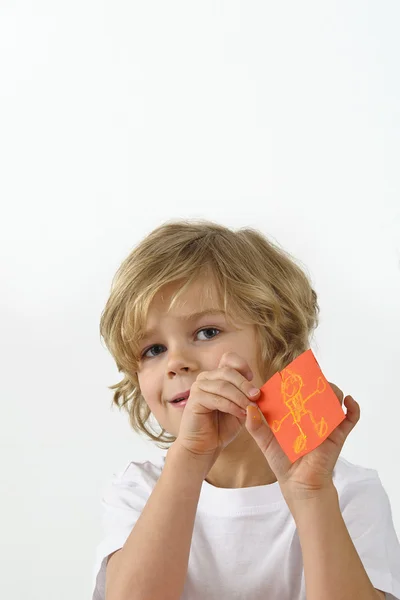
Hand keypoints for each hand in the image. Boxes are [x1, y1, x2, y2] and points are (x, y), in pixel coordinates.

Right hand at [174, 352, 257, 466]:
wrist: (205, 445)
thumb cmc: (222, 426)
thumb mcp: (240, 407)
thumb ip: (247, 396)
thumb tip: (259, 390)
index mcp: (217, 375)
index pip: (229, 358)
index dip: (242, 365)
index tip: (253, 379)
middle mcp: (206, 377)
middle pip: (228, 371)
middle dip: (245, 384)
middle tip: (256, 396)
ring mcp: (198, 387)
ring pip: (224, 386)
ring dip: (240, 398)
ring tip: (250, 409)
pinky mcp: (194, 400)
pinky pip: (217, 399)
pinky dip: (231, 406)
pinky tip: (240, 414)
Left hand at [245, 383, 359, 500]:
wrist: (299, 484)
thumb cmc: (283, 461)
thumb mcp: (265, 441)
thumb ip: (255, 426)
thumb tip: (249, 407)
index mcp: (295, 412)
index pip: (297, 391)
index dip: (295, 380)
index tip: (289, 372)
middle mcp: (312, 414)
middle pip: (317, 390)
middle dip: (315, 380)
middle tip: (308, 377)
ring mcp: (326, 422)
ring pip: (334, 399)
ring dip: (332, 390)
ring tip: (324, 388)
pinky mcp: (338, 434)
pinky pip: (350, 418)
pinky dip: (353, 408)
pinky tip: (348, 401)